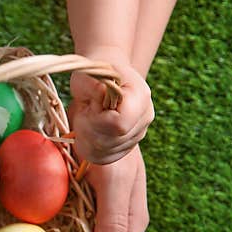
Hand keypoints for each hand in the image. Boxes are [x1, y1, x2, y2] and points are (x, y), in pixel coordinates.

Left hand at [70, 49, 153, 164]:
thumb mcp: (90, 73)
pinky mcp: (127, 145)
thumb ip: (96, 85)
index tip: (92, 105)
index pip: (118, 125)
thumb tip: (101, 95)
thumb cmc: (95, 72)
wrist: (103, 77)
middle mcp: (145, 118)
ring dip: (87, 138)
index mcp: (140, 97)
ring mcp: (138, 134)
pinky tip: (87, 133)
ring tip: (88, 118)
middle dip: (88, 129)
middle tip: (87, 110)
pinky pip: (105, 158)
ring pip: (105, 152)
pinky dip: (90, 149)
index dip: (98, 119)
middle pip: (109, 141)